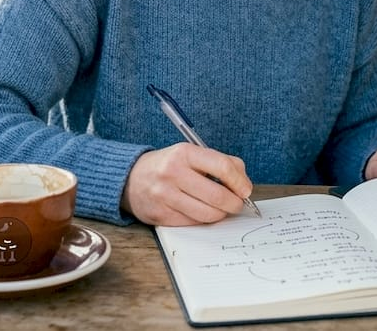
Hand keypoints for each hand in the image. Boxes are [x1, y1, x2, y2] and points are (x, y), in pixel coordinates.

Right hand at [122, 143, 253, 225]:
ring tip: (221, 208)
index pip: (222, 167)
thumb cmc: (169, 166)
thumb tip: (244, 184)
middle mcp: (173, 173)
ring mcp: (165, 196)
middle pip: (217, 196)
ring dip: (221, 214)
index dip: (240, 182)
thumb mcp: (191, 154)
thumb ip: (220, 163)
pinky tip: (201, 211)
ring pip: (207, 214)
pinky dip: (203, 219)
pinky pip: (193, 223)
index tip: (246, 190)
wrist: (131, 179)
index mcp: (184, 153)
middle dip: (234, 203)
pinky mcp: (160, 215)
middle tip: (237, 204)